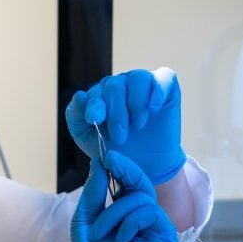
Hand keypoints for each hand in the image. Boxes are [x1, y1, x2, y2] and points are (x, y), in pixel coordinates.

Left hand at [65, 68, 185, 184]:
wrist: (145, 164)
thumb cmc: (116, 150)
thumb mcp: (88, 138)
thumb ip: (76, 117)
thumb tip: (79, 95)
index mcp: (101, 95)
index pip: (95, 94)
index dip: (94, 106)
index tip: (94, 120)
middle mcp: (121, 85)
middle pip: (115, 86)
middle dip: (116, 114)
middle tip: (119, 138)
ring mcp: (143, 83)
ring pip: (138, 78)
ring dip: (136, 103)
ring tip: (137, 125)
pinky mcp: (166, 87)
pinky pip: (164, 77)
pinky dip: (159, 90)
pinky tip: (154, 109)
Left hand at [71, 150, 179, 241]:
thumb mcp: (86, 220)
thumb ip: (94, 192)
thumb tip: (100, 162)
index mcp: (126, 212)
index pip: (129, 183)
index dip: (122, 167)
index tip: (108, 155)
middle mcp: (144, 218)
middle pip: (141, 184)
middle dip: (124, 172)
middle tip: (110, 162)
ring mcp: (157, 228)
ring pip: (142, 199)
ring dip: (115, 213)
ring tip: (101, 233)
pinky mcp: (166, 239)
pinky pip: (151, 214)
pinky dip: (130, 223)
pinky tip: (120, 239)